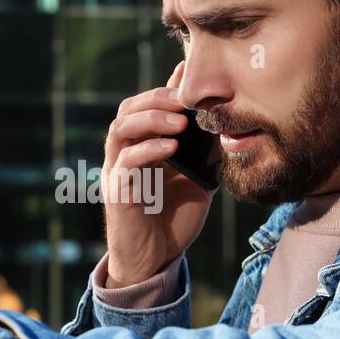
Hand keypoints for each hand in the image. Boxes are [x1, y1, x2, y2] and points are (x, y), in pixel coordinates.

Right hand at [102, 59, 215, 286]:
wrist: (155, 261)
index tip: (189, 77)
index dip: (165, 88)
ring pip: (121, 129)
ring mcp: (118, 171)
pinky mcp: (117, 192)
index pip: (147, 106)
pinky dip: (148, 149)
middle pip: (128, 109)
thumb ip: (204, 152)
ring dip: (150, 119)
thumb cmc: (174, 220)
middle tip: (185, 99)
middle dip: (157, 98)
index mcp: (143, 146)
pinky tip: (171, 148)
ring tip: (180, 121)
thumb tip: (222, 123)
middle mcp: (125, 153)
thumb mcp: (197, 179)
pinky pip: (126, 162)